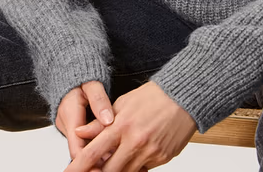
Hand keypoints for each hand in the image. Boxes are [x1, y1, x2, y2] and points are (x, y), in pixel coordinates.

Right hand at [55, 80, 116, 165]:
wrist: (70, 72)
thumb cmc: (82, 77)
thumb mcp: (92, 84)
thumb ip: (99, 101)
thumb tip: (108, 120)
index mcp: (69, 115)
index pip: (76, 146)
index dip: (89, 160)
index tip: (105, 165)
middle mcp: (67, 125)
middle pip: (80, 151)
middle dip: (96, 162)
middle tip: (114, 166)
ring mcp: (71, 128)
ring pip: (84, 147)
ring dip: (99, 155)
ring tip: (117, 159)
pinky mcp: (76, 129)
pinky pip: (86, 141)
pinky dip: (99, 147)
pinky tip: (114, 151)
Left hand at [61, 80, 196, 171]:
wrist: (184, 97)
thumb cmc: (153, 97)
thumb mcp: (122, 104)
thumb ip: (99, 122)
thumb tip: (80, 131)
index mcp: (121, 126)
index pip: (93, 153)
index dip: (78, 167)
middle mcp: (135, 141)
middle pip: (108, 171)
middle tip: (94, 169)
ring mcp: (150, 153)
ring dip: (118, 169)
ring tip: (116, 159)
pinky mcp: (162, 158)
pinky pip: (143, 170)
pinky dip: (136, 166)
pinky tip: (136, 154)